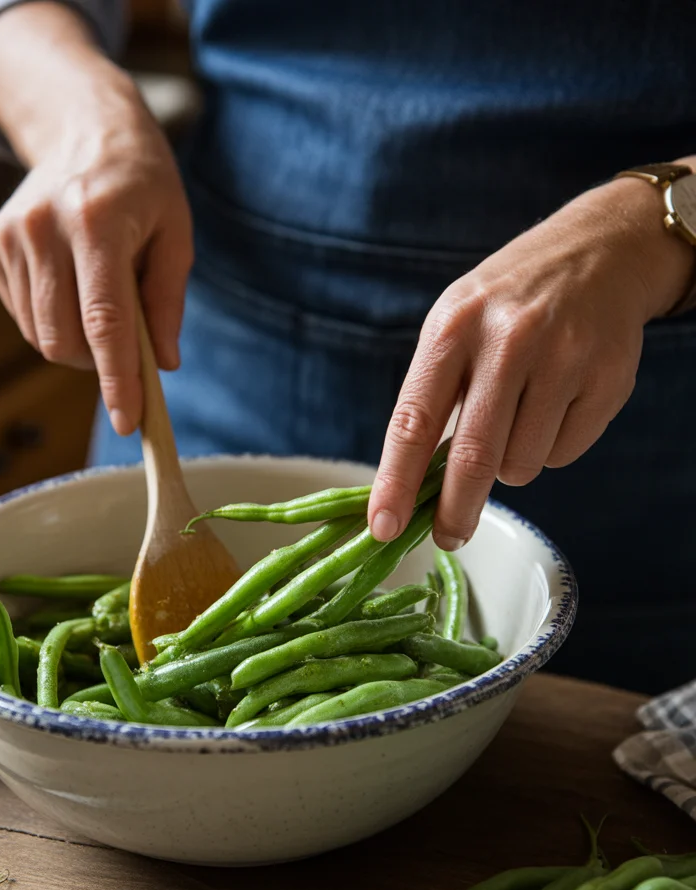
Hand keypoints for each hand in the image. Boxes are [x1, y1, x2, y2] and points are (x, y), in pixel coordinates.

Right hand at [0, 4, 192, 434]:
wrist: (84, 129)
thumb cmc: (142, 187)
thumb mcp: (176, 234)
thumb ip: (167, 301)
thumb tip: (161, 365)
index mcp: (97, 222)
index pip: (105, 321)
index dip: (117, 378)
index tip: (128, 422)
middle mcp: (44, 228)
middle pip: (63, 338)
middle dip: (97, 364)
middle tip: (126, 350)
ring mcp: (10, 236)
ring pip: (39, 336)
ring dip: (75, 344)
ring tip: (99, 301)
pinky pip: (23, 317)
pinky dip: (52, 322)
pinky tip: (70, 285)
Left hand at [368, 173, 694, 548]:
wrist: (599, 251)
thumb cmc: (507, 304)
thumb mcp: (455, 326)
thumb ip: (432, 396)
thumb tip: (409, 487)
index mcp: (454, 328)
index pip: (413, 420)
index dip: (395, 481)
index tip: (382, 527)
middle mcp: (509, 340)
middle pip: (475, 457)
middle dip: (456, 510)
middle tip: (448, 536)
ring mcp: (564, 359)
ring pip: (522, 464)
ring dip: (511, 463)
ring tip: (519, 414)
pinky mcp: (607, 380)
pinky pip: (564, 454)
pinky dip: (552, 446)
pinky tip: (557, 402)